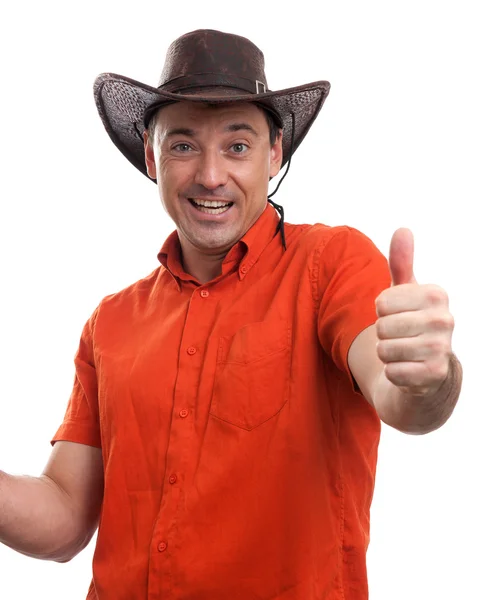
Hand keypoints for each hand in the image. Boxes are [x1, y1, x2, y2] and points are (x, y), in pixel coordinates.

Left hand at [375, 228, 453, 396]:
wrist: (429, 368)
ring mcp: (442, 349)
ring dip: (387, 354)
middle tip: (400, 336)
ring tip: (403, 352)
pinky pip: (392, 372)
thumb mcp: (406, 292)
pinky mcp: (434, 375)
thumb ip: (402, 263)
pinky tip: (408, 369)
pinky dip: (393, 373)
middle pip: (382, 327)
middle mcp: (445, 320)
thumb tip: (402, 229)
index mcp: (437, 294)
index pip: (381, 302)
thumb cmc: (412, 322)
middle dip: (383, 334)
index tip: (398, 315)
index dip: (381, 312)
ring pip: (384, 350)